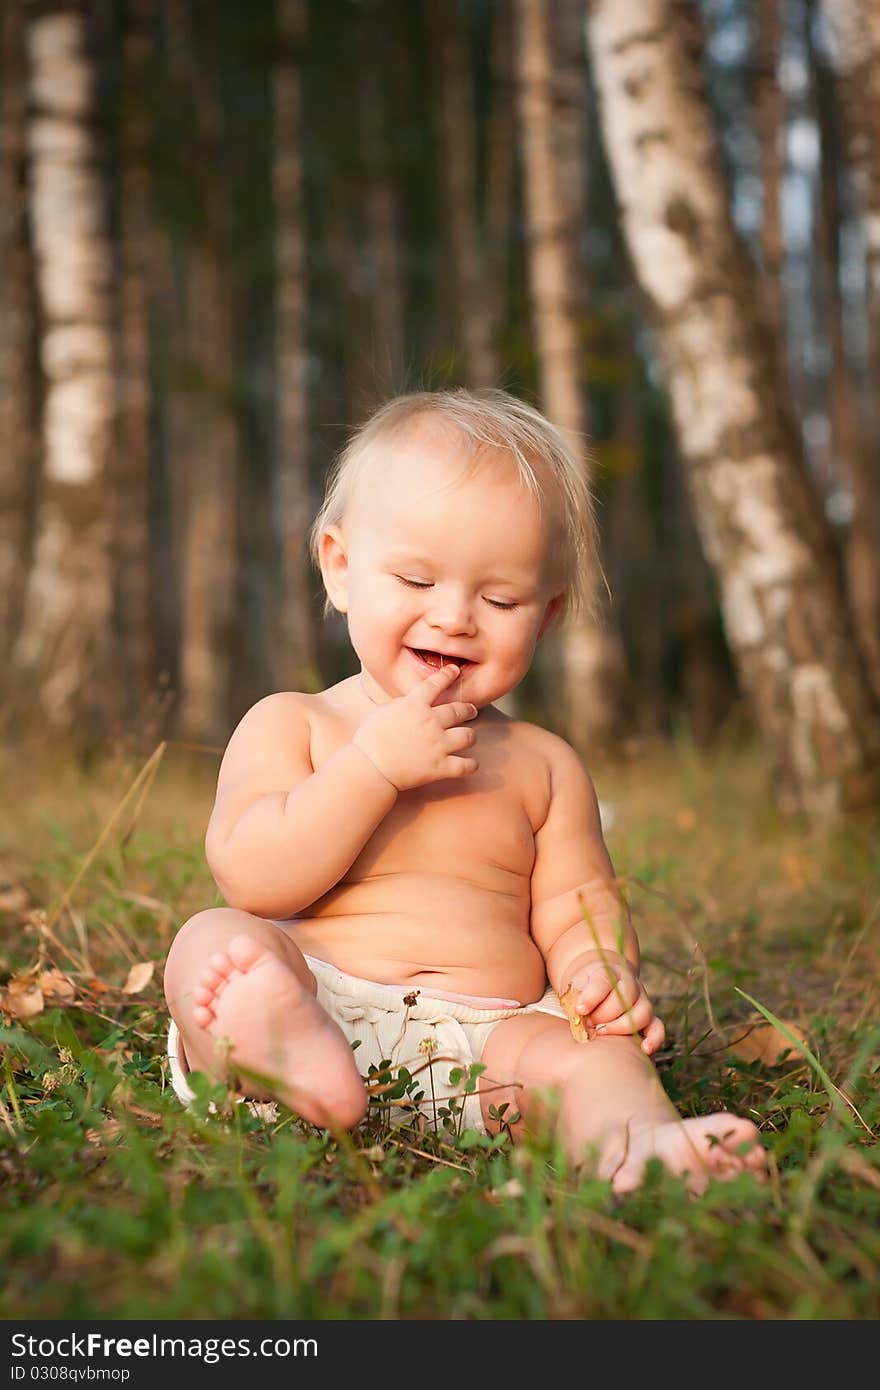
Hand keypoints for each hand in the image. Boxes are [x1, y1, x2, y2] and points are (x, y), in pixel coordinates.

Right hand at [352, 664, 478, 790]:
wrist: (369, 767)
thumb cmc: (369, 740)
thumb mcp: (383, 712)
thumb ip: (402, 706)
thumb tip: (410, 703)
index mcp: (414, 705)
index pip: (435, 684)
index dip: (447, 675)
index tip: (455, 671)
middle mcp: (430, 721)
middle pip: (458, 710)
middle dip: (468, 709)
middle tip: (471, 710)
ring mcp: (438, 744)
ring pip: (468, 736)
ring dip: (470, 736)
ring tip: (469, 738)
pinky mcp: (440, 766)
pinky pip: (466, 765)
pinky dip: (471, 765)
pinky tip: (472, 765)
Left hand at [564, 949, 665, 1054]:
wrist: (600, 985)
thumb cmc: (583, 989)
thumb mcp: (576, 985)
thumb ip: (575, 995)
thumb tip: (577, 1011)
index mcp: (609, 972)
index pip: (604, 980)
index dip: (592, 996)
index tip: (579, 1009)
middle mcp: (630, 984)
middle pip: (624, 998)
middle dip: (603, 1014)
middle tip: (588, 1023)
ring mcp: (642, 1001)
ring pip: (642, 1013)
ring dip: (621, 1027)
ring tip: (601, 1033)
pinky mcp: (649, 1018)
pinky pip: (658, 1028)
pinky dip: (654, 1039)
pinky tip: (645, 1049)